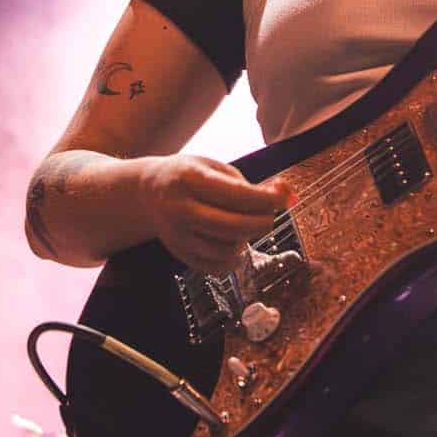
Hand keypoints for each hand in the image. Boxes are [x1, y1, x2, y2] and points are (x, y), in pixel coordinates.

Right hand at [135, 155, 293, 274]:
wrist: (148, 192)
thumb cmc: (192, 177)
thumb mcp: (216, 169)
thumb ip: (251, 184)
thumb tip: (289, 196)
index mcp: (188, 178)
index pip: (237, 195)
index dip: (267, 200)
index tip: (285, 200)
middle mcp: (179, 208)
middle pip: (233, 226)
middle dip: (262, 223)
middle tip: (270, 217)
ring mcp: (176, 234)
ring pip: (226, 249)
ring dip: (246, 239)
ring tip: (245, 226)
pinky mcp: (179, 253)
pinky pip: (216, 267)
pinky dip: (234, 259)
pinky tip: (234, 243)